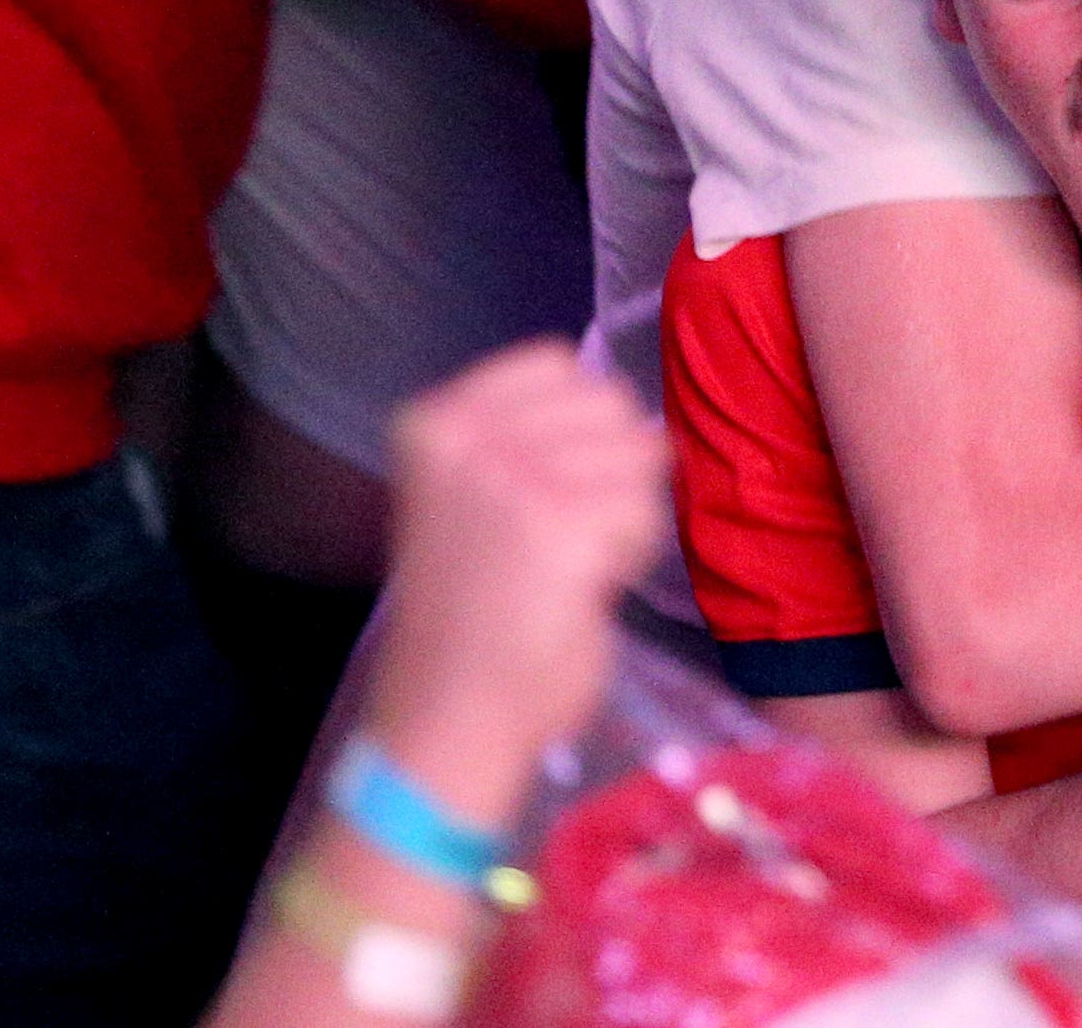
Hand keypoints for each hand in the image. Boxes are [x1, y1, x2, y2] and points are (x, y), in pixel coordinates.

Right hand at [359, 344, 670, 835]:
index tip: (547, 488)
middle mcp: (467, 437)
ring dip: (625, 513)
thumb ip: (526, 438)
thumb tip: (631, 411)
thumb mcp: (470, 493)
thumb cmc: (470, 614)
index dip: (583, 425)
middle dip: (611, 471)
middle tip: (561, 539)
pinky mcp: (561, 527)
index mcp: (435, 420)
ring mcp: (513, 479)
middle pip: (611, 405)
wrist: (448, 718)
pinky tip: (584, 588)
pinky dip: (632, 553)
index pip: (560, 363)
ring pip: (640, 454)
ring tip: (569, 564)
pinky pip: (646, 512)